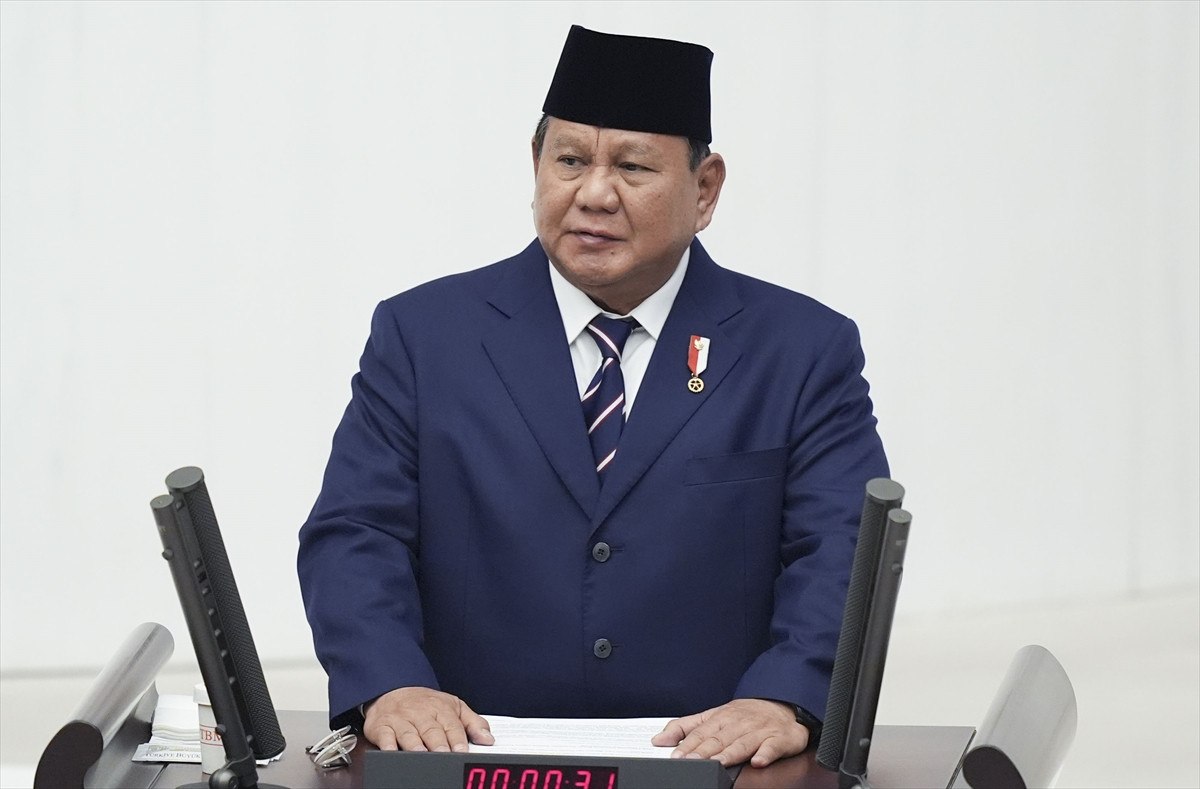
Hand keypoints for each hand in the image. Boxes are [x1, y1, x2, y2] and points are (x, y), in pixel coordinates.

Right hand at [363, 686, 493, 752]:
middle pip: (431, 730)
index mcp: (441, 708)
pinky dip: (387, 744)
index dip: (458, 739)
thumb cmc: (425, 704)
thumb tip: (488, 739)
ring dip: (415, 745)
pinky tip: (392, 751)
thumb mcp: (453, 707)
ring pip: (409, 734)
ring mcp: (400, 720)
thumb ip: (472, 723)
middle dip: (438, 743)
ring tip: (422, 755)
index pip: (452, 725)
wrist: (392, 690)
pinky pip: (384, 735)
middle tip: (444, 755)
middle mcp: (421, 714)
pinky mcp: (382, 726)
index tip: (462, 751)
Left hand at [651, 698, 809, 767]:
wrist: (782, 705)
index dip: (689, 744)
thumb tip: (659, 739)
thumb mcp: (713, 716)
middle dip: (704, 750)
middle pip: (720, 738)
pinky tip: (758, 761)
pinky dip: (765, 754)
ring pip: (743, 743)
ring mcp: (759, 730)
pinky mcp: (779, 738)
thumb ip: (685, 727)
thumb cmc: (744, 715)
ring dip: (730, 753)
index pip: (702, 732)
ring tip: (718, 762)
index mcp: (721, 718)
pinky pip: (772, 747)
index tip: (676, 756)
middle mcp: (739, 723)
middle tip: (690, 761)